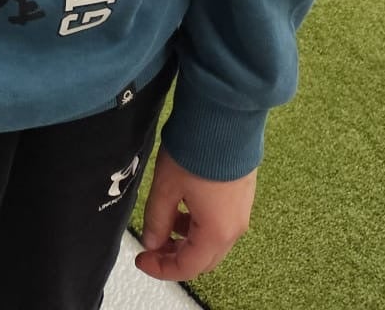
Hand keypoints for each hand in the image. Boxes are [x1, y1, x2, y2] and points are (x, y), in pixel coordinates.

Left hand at [135, 150, 256, 282]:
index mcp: (217, 232)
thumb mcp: (166, 186)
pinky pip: (221, 222)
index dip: (162, 269)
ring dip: (187, 239)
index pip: (188, 267)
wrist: (225, 116)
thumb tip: (152, 242)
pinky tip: (184, 206)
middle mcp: (235, 228)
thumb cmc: (196, 151)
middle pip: (204, 258)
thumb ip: (157, 219)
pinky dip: (200, 224)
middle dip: (175, 256)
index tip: (142, 259)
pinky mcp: (243, 194)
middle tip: (152, 247)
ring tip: (164, 223)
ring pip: (213, 241)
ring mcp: (243, 210)